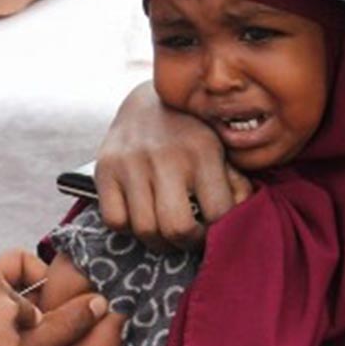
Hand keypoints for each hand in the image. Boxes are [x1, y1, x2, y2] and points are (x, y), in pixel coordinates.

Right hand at [96, 82, 233, 251]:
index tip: (214, 230)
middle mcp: (166, 156)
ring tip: (166, 233)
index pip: (218, 213)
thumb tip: (239, 217)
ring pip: (145, 229)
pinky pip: (115, 220)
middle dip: (187, 243)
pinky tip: (140, 217)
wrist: (149, 101)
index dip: (219, 231)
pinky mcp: (105, 169)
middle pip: (178, 228)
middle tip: (190, 237)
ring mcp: (131, 162)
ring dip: (159, 241)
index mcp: (202, 150)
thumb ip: (235, 183)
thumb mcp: (221, 150)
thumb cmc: (192, 135)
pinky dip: (128, 228)